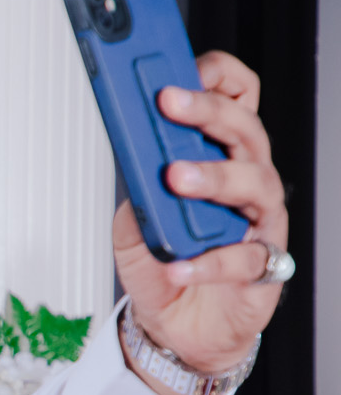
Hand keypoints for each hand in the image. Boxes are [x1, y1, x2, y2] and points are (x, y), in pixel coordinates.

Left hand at [113, 51, 287, 375]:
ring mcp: (258, 221)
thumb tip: (132, 159)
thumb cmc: (164, 264)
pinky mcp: (261, 266)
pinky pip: (243, 257)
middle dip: (207, 110)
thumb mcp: (134, 223)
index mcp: (219, 158)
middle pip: (244, 129)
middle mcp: (245, 181)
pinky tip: (178, 263)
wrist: (177, 328)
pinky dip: (208, 260)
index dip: (217, 76)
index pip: (235, 100)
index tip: (181, 66)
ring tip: (176, 178)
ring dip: (214, 174)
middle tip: (169, 103)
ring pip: (254, 182)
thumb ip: (136, 190)